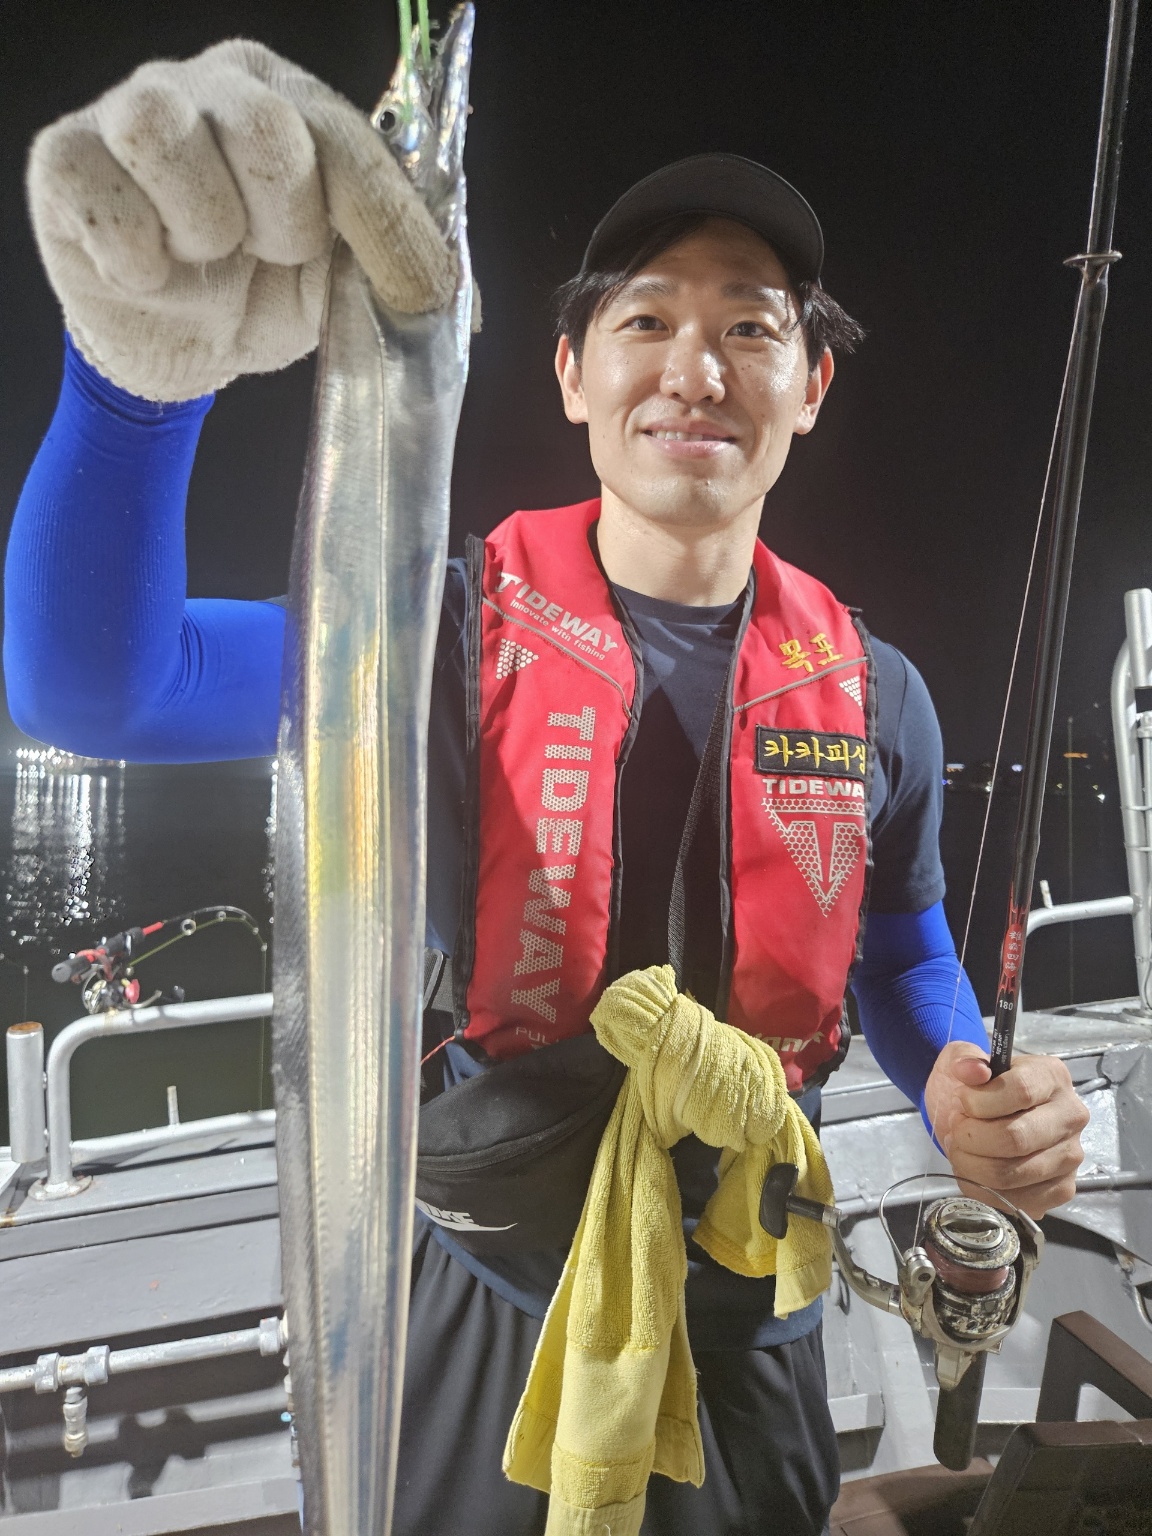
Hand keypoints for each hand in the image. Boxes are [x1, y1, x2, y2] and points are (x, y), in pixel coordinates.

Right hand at [26, 40, 455, 400]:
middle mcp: (211, 85)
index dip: (383, 222)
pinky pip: (105, 196)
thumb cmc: (264, 294)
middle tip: (269, 256)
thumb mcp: (342, 283)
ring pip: (167, 137)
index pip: (343, 138)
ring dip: (203, 231)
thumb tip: (445, 289)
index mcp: (291, 102)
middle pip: (264, 129)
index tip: (414, 291)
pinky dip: (136, 257)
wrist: (184, 346)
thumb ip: (389, 264)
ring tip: (205, 260)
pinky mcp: (66, 158)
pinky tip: (149, 272)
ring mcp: (131, 112)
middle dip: (283, 223)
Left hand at [923, 1041, 1089, 1218]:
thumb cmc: (975, 1088)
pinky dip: (983, 1188)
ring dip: (971, 1164)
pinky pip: (1016, 1200)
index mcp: (1052, 1076)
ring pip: (1011, 1173)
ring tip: (962, 1149)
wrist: (979, 1116)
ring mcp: (1070, 1156)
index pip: (1020, 1091)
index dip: (980, 1101)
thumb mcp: (962, 1061)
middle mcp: (1071, 1116)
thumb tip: (971, 1070)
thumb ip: (963, 1059)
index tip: (962, 1100)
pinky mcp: (1061, 1189)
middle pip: (1015, 1138)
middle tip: (957, 1130)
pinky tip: (976, 1170)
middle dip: (970, 1137)